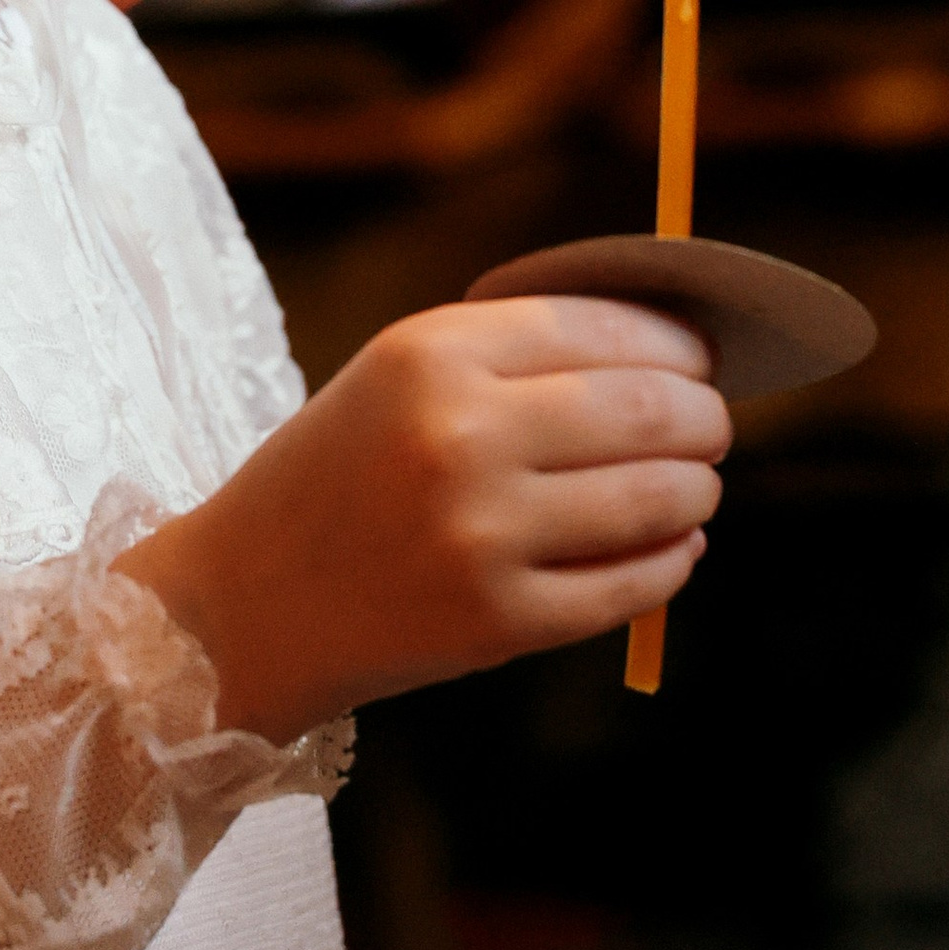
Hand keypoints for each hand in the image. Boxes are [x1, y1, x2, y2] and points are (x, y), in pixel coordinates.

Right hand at [119, 295, 730, 746]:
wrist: (236, 608)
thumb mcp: (395, 379)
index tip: (699, 359)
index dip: (673, 344)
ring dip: (698, 489)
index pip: (602, 327)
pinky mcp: (497, 622)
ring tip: (695, 488)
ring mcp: (480, 534)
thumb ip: (513, 355)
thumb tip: (666, 351)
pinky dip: (673, 561)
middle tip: (712, 426)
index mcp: (429, 354)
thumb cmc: (330, 479)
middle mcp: (459, 436)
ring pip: (658, 497)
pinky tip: (672, 549)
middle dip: (704, 417)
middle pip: (648, 409)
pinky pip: (634, 583)